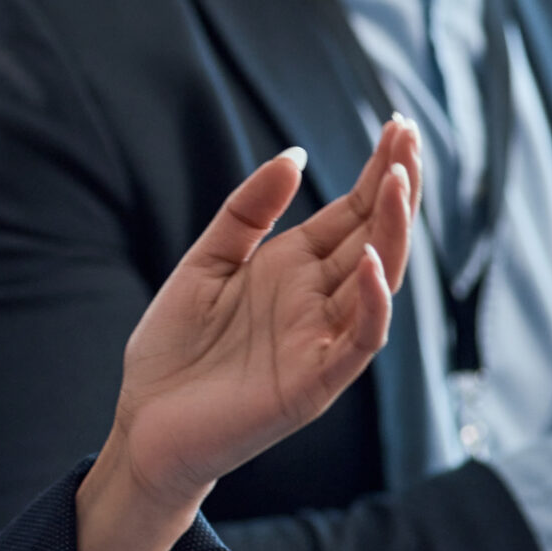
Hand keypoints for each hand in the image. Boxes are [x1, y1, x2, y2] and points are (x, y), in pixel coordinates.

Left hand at [74, 120, 419, 550]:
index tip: (397, 124)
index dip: (377, 170)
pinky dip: (370, 303)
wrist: (141, 425)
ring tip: (398, 181)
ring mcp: (320, 340)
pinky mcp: (313, 383)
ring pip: (378, 281)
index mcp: (293, 269)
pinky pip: (357, 340)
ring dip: (392, 233)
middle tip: (409, 137)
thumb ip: (247, 212)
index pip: (352, 212)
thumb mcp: (205, 263)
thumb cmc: (174, 350)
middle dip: (395, 188)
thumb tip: (295, 154)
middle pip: (374, 236)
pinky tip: (369, 262)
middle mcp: (317, 301)